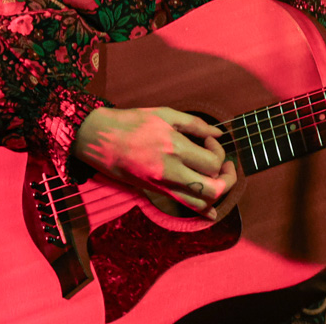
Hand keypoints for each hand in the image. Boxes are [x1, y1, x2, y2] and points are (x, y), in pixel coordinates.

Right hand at [74, 106, 237, 217]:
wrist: (98, 138)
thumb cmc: (131, 122)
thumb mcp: (165, 114)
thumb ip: (195, 124)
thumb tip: (218, 134)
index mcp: (175, 148)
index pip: (212, 163)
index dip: (219, 152)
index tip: (209, 142)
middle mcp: (170, 171)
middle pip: (212, 189)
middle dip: (227, 179)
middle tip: (226, 166)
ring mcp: (161, 185)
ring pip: (200, 204)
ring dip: (216, 194)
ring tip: (218, 179)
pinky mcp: (154, 192)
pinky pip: (182, 207)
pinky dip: (201, 211)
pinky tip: (210, 210)